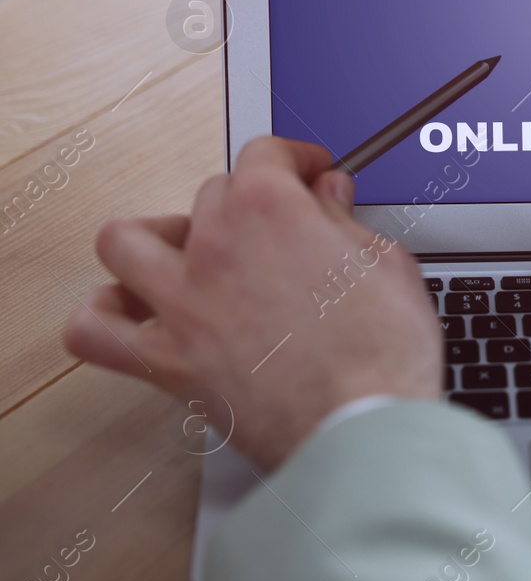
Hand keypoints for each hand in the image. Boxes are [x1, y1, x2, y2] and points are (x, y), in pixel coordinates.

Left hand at [64, 136, 442, 469]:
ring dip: (153, 240)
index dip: (295, 159)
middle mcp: (215, 246)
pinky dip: (104, 316)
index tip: (312, 174)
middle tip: (278, 230)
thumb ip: (345, 222)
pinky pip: (94, 330)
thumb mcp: (387, 264)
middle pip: (209, 196)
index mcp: (271, 210)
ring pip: (124, 243)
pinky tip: (134, 315)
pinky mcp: (166, 363)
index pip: (265, 154)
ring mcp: (182, 304)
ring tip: (186, 254)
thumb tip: (328, 197)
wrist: (365, 426)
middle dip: (247, 204)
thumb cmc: (385, 353)